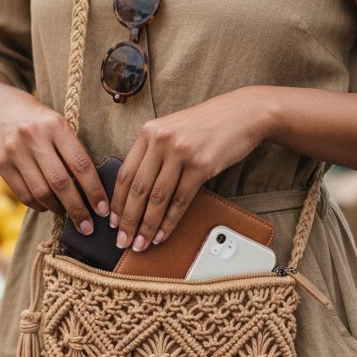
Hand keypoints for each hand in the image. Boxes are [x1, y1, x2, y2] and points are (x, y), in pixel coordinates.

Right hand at [0, 87, 107, 232]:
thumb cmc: (41, 123)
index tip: (103, 210)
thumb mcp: (60, 126)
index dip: (94, 190)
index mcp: (56, 125)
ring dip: (58, 208)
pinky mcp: (1, 164)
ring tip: (68, 213)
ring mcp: (15, 151)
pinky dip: (39, 206)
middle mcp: (34, 137)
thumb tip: (93, 192)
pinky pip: (24, 195)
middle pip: (60, 183)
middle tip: (88, 227)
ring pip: (41, 192)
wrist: (1, 110)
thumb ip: (74, 152)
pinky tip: (47, 206)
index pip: (80, 164)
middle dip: (77, 209)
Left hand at [110, 88, 269, 251]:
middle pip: (138, 188)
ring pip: (157, 198)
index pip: (125, 173)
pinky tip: (163, 234)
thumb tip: (138, 191)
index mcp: (149, 131)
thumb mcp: (173, 130)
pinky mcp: (201, 165)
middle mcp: (161, 140)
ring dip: (147, 226)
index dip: (117, 201)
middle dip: (128, 220)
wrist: (243, 113)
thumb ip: (154, 152)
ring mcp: (181, 152)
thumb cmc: (208, 124)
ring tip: (140, 244)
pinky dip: (170, 222)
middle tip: (122, 241)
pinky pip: (180, 200)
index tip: (112, 221)